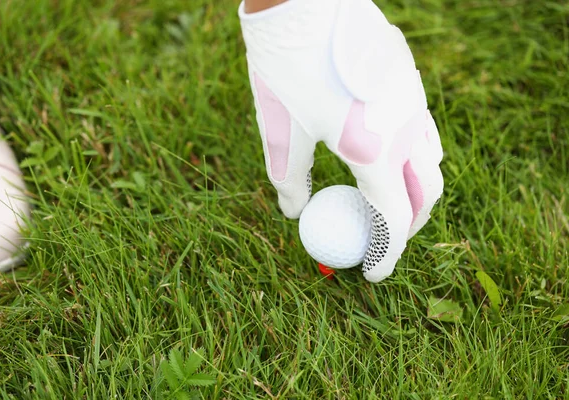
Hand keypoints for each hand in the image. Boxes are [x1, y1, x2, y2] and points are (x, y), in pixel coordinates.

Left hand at [239, 0, 443, 281]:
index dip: (387, 254)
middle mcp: (405, 128)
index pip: (395, 218)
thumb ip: (289, 177)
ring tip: (385, 200)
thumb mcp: (281, 130)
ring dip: (416, 190)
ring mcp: (413, 101)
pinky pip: (424, 131)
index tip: (373, 273)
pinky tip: (386, 156)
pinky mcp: (409, 80)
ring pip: (432, 161)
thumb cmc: (285, 66)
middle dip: (409, 225)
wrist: (301, 2)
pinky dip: (413, 158)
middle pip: (427, 193)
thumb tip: (294, 213)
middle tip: (380, 238)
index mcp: (374, 149)